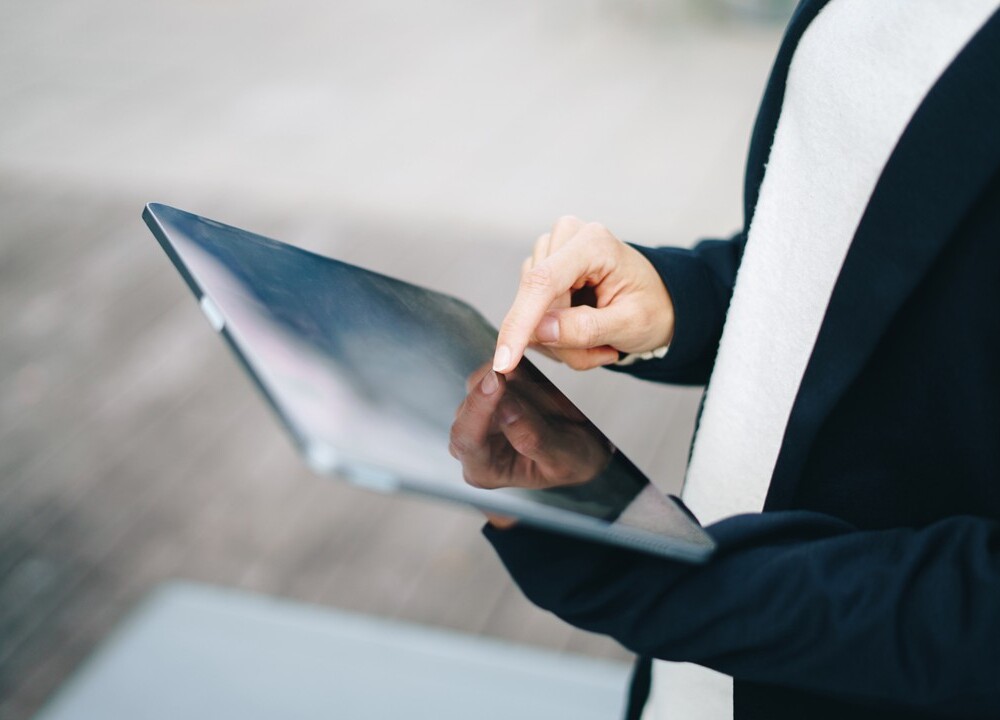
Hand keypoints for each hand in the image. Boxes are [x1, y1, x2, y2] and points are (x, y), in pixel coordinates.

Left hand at [449, 365, 611, 494]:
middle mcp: (471, 443)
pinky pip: (499, 368)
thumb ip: (532, 438)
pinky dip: (526, 373)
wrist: (584, 445)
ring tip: (562, 409)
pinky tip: (549, 392)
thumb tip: (504, 407)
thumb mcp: (564, 459)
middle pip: (476, 403)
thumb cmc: (572, 461)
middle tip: (562, 407)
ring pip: (487, 381)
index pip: (465, 439)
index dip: (479, 407)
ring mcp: (476, 414)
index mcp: (482, 471)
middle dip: (521, 397)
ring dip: (529, 386)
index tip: (498, 380)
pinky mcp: (486, 390)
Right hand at [492, 216, 674, 372]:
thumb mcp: (631, 324)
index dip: (520, 321)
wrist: (660, 301)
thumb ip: (586, 328)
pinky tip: (583, 331)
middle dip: (562, 341)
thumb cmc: (652, 307)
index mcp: (593, 243)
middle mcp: (565, 238)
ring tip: (599, 339)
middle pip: (535, 304)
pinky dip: (558, 337)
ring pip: (532, 315)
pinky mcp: (541, 272)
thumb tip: (539, 332)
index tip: (505, 359)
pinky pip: (533, 317)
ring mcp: (550, 253)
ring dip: (562, 342)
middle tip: (602, 351)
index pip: (542, 282)